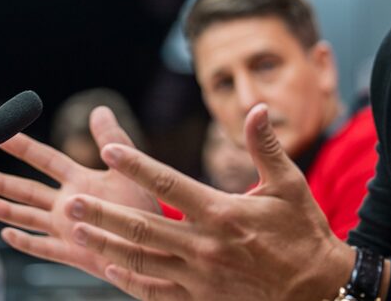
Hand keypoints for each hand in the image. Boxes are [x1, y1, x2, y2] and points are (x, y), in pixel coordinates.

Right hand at [0, 106, 159, 279]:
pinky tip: (7, 235)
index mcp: (80, 180)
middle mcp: (69, 202)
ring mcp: (68, 227)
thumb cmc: (147, 206)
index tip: (0, 135)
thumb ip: (114, 140)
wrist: (161, 243)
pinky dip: (25, 243)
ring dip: (4, 210)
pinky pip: (44, 248)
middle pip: (27, 190)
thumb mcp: (129, 168)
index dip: (22, 147)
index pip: (45, 159)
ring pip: (29, 217)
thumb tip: (100, 108)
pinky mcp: (74, 252)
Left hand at [63, 103, 354, 300]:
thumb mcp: (290, 185)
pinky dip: (129, 279)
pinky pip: (155, 291)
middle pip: (143, 227)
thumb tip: (255, 108)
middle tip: (71, 203)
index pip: (170, 185)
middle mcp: (205, 246)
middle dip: (104, 214)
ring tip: (77, 230)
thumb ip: (265, 147)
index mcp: (223, 213)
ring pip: (142, 260)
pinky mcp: (201, 299)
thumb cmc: (304, 234)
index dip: (138, 167)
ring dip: (107, 244)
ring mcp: (200, 277)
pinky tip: (107, 266)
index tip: (110, 152)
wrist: (319, 290)